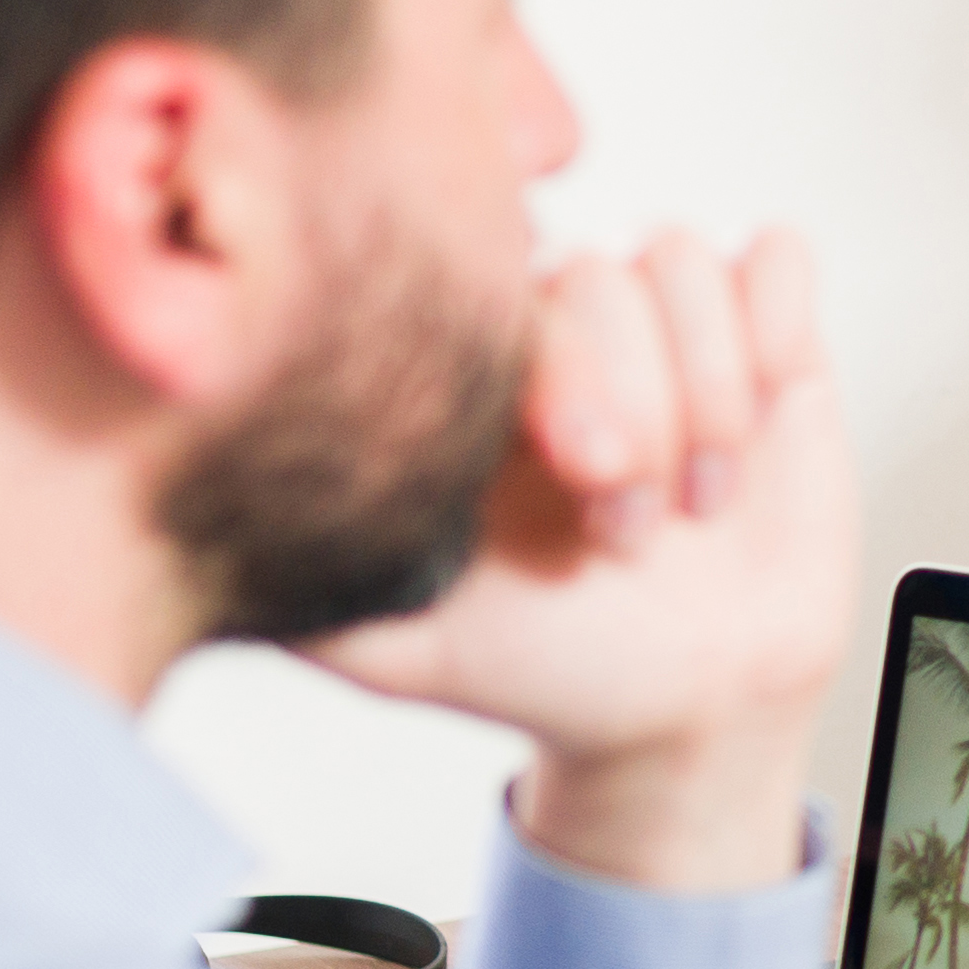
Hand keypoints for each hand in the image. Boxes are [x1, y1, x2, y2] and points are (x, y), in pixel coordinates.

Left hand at [301, 225, 856, 894]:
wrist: (682, 708)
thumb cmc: (541, 668)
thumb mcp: (396, 642)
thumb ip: (298, 589)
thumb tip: (193, 548)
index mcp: (469, 368)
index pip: (502, 289)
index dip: (558, 375)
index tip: (580, 481)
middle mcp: (560, 328)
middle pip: (607, 272)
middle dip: (642, 403)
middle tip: (632, 520)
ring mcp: (661, 323)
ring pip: (689, 262)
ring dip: (714, 392)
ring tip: (697, 499)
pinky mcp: (761, 334)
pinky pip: (774, 260)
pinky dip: (776, 330)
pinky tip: (762, 419)